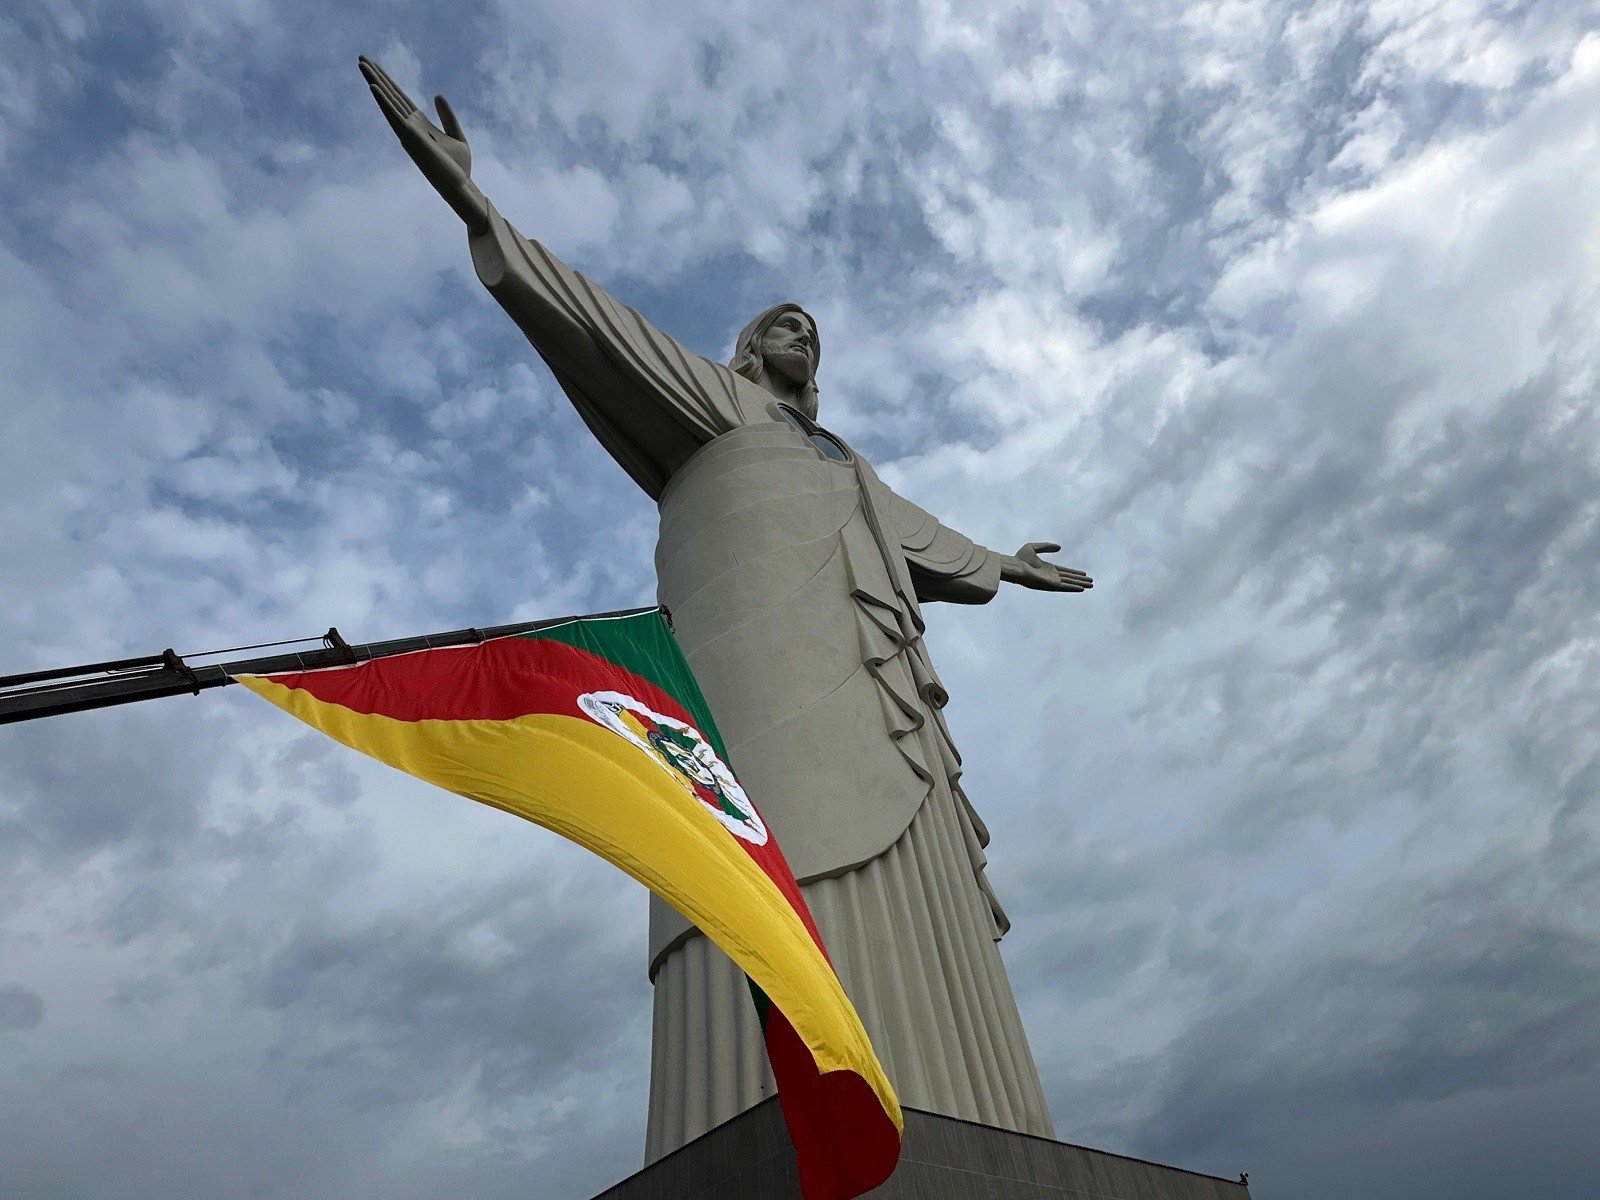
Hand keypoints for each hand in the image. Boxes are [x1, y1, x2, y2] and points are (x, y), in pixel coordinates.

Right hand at [359, 56, 486, 230]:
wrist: (460, 185)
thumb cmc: (459, 167)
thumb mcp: (456, 136)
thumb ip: (447, 116)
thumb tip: (437, 95)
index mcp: (420, 123)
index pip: (400, 97)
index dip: (388, 81)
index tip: (376, 65)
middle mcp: (410, 126)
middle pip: (390, 95)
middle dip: (376, 76)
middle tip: (361, 57)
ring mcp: (408, 132)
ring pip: (388, 103)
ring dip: (374, 83)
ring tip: (361, 64)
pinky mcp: (411, 138)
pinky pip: (395, 117)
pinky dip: (384, 102)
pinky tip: (373, 87)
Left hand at [1001, 542, 1092, 591]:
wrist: (1014, 566)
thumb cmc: (1020, 558)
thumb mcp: (1033, 547)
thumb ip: (1046, 546)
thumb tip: (1059, 547)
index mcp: (1047, 568)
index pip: (1064, 571)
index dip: (1074, 573)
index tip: (1084, 574)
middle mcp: (1050, 576)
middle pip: (1069, 578)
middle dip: (1080, 580)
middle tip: (1091, 582)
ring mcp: (1050, 581)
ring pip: (1069, 583)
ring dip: (1080, 584)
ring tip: (1091, 585)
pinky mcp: (1049, 585)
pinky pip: (1064, 587)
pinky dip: (1073, 588)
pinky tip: (1082, 589)